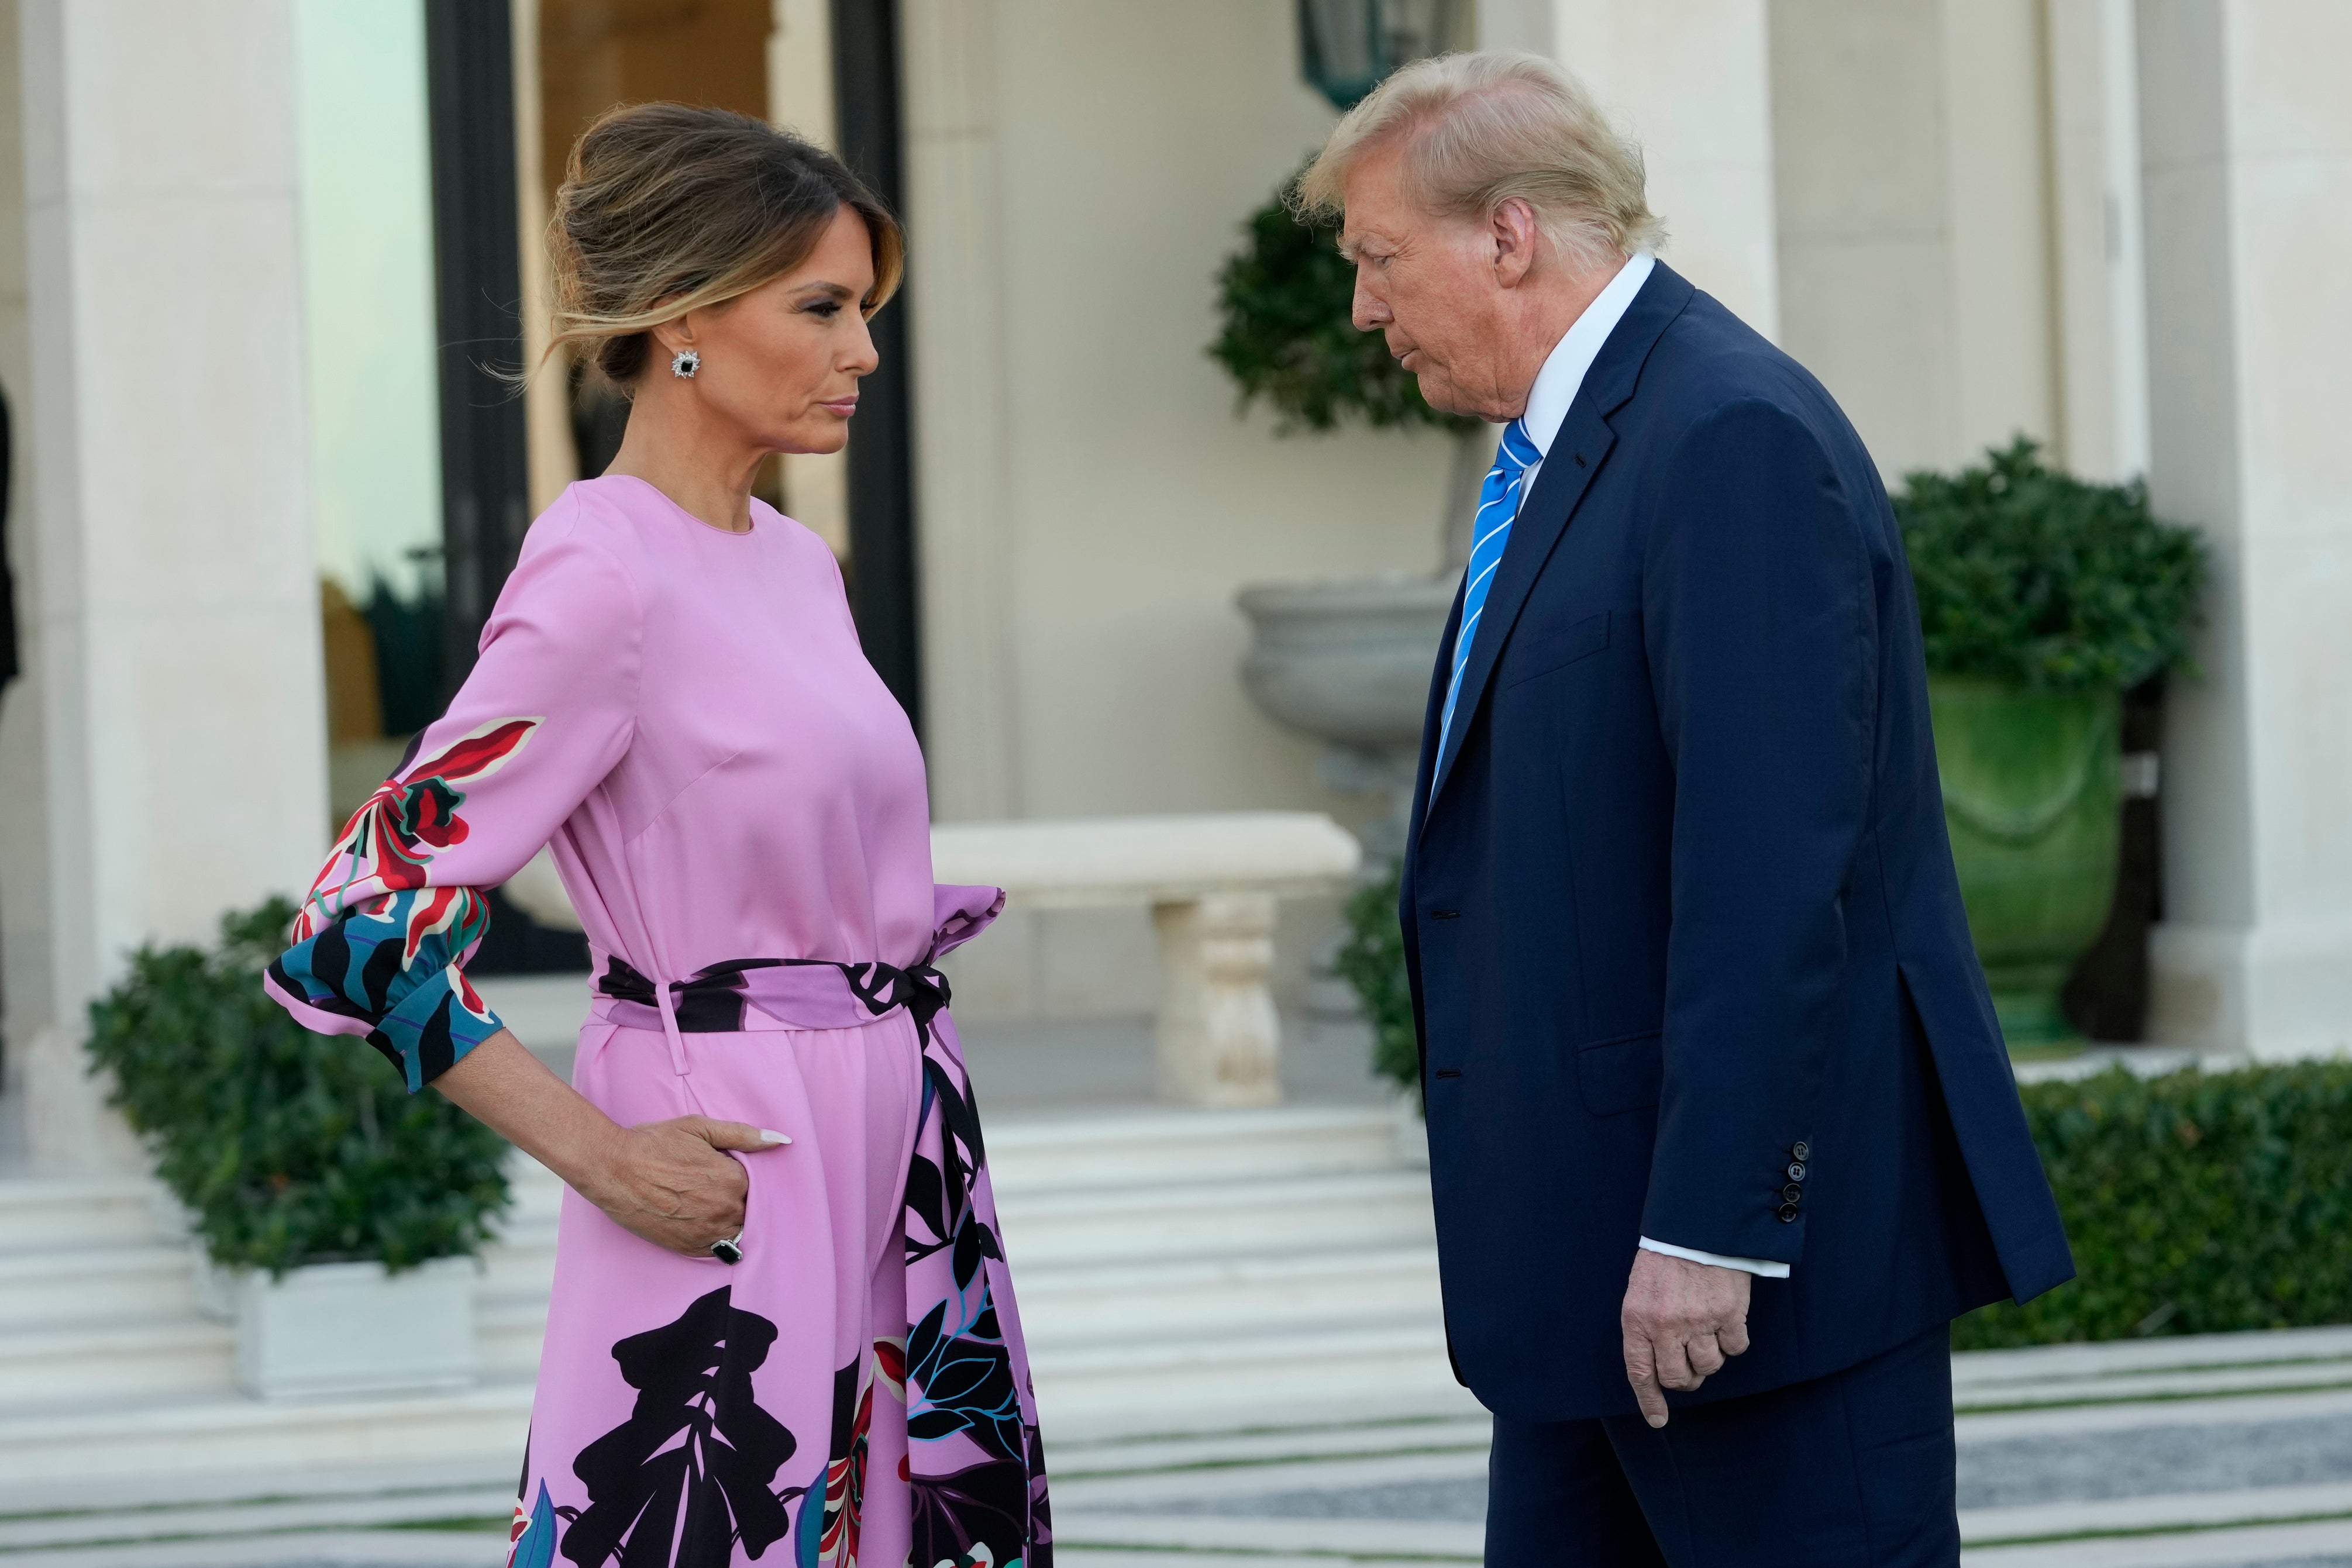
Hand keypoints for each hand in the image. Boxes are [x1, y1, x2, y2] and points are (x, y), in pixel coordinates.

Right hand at [579, 1116, 790, 1257]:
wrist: (613, 1169)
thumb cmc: (654, 1144)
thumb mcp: (701, 1128)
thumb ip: (744, 1135)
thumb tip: (782, 1140)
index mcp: (733, 1179)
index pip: (758, 1184)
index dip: (744, 1177)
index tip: (726, 1171)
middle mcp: (725, 1210)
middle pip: (749, 1210)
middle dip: (739, 1200)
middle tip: (713, 1187)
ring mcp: (707, 1232)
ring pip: (737, 1232)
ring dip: (730, 1221)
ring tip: (708, 1204)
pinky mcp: (688, 1248)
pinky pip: (718, 1251)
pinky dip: (716, 1239)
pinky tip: (702, 1222)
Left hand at [1620, 1248, 1752, 1427]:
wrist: (1696, 1227)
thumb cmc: (1665, 1261)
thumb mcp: (1640, 1292)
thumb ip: (1645, 1329)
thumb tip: (1657, 1369)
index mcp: (1637, 1319)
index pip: (1640, 1372)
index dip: (1649, 1400)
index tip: (1658, 1420)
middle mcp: (1666, 1325)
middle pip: (1679, 1378)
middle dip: (1686, 1377)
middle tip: (1689, 1362)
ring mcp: (1699, 1322)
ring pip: (1709, 1367)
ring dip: (1710, 1357)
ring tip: (1707, 1331)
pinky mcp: (1730, 1314)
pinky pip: (1736, 1348)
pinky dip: (1733, 1340)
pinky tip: (1726, 1319)